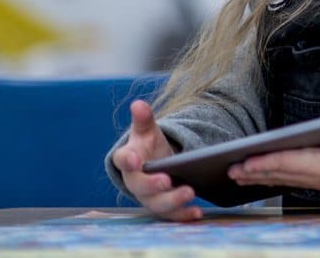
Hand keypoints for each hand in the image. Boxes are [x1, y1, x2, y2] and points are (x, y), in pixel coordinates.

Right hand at [110, 100, 202, 220]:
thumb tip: (138, 103)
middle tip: (166, 180)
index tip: (135, 159)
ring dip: (172, 201)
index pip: (123, 160)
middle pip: (141, 187)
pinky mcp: (164, 207)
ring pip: (157, 204)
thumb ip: (144, 119)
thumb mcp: (148, 130)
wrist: (155, 164)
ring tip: (189, 192)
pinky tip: (197, 213)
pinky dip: (184, 215)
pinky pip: (172, 215)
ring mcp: (149, 197)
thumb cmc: (149, 146)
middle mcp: (136, 182)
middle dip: (153, 185)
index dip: (128, 160)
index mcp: (129, 160)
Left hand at [227, 131, 319, 203]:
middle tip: (230, 170)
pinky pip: (286, 180)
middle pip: (277, 173)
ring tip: (237, 176)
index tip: (247, 162)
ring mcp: (312, 181)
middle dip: (253, 172)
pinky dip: (270, 178)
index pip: (288, 162)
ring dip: (257, 177)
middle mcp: (313, 176)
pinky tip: (261, 178)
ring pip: (279, 178)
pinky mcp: (314, 182)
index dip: (267, 162)